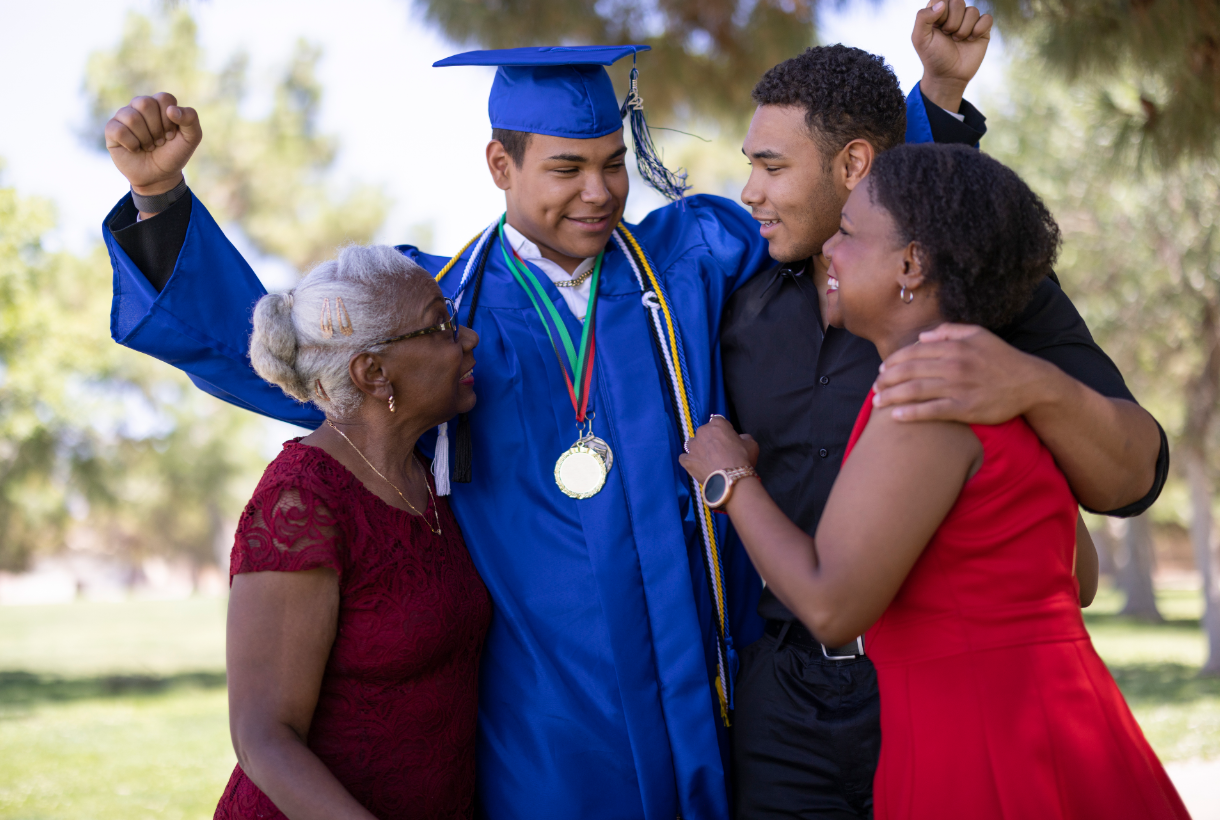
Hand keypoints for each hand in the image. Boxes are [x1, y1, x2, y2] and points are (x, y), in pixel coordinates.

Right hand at [104, 92, 201, 196]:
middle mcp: (139, 106)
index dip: (170, 120)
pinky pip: (118, 130)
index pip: (164, 98)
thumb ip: (190, 119)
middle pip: (145, 103)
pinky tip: (135, 149)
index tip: (171, 135)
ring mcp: (123, 116)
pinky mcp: (111, 129)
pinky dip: (131, 144)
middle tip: (160, 142)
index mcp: (159, 104)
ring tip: (149, 146)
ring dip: (145, 138)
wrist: (159, 176)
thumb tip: (171, 109)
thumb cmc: (174, 154)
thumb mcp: (191, 138)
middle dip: (157, 129)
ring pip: (131, 117)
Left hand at [678, 418, 758, 484]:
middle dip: (709, 440)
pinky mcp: (687, 461)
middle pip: (704, 433)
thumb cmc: (743, 459)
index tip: (727, 439)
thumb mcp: (751, 444)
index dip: (723, 431)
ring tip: (707, 460)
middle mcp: (702, 432)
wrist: (731, 479)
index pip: (718, 422)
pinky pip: (684, 458)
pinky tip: (697, 466)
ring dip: (698, 449)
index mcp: (717, 424)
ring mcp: (693, 446)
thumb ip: (743, 437)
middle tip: (718, 452)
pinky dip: (689, 461)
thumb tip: (739, 438)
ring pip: (692, 444)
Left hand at [873, 323, 1051, 423]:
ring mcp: (959, 387)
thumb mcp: (979, 335)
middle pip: (909, 371)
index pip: (914, 352)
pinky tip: (895, 416)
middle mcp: (954, 365)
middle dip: (886, 379)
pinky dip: (911, 413)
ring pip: (915, 390)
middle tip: (874, 387)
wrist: (1031, 384)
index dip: (894, 361)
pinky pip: (932, 411)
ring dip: (891, 395)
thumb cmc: (1002, 359)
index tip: (882, 369)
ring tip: (877, 401)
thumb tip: (923, 337)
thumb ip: (949, 332)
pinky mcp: (965, 408)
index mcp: (955, 347)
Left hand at [912, 0, 992, 112]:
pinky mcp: (982, 29)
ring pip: (972, 11)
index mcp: (937, 13)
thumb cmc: (933, 57)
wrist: (948, 76)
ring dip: (963, 29)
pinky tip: (971, 40)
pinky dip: (979, 30)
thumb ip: (923, 18)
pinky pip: (987, 18)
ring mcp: (969, 21)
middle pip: (958, 1)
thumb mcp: (920, 39)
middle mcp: (954, 14)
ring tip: (957, 41)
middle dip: (952, 22)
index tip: (937, 28)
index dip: (941, 14)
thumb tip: (942, 4)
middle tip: (948, 35)